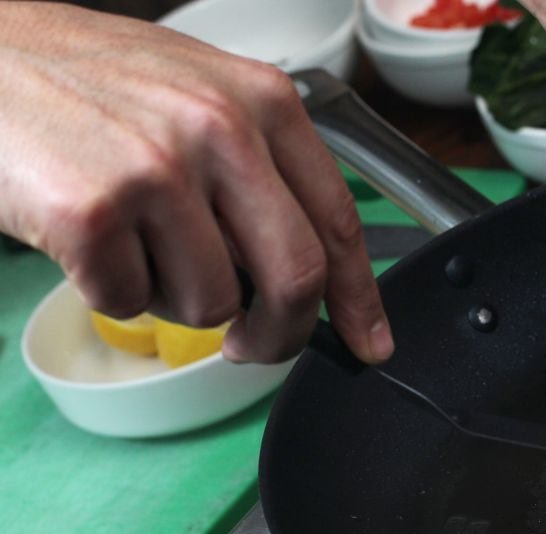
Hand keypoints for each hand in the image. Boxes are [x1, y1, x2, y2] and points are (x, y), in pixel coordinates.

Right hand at [0, 3, 392, 363]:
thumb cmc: (86, 83)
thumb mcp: (198, 96)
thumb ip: (260, 173)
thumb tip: (309, 275)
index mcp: (262, 101)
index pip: (338, 221)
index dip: (359, 298)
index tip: (368, 341)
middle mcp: (219, 129)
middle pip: (295, 277)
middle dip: (281, 335)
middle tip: (255, 346)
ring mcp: (156, 170)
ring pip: (210, 304)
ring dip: (174, 299)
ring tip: (134, 242)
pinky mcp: (92, 213)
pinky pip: (133, 305)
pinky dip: (113, 292)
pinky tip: (90, 240)